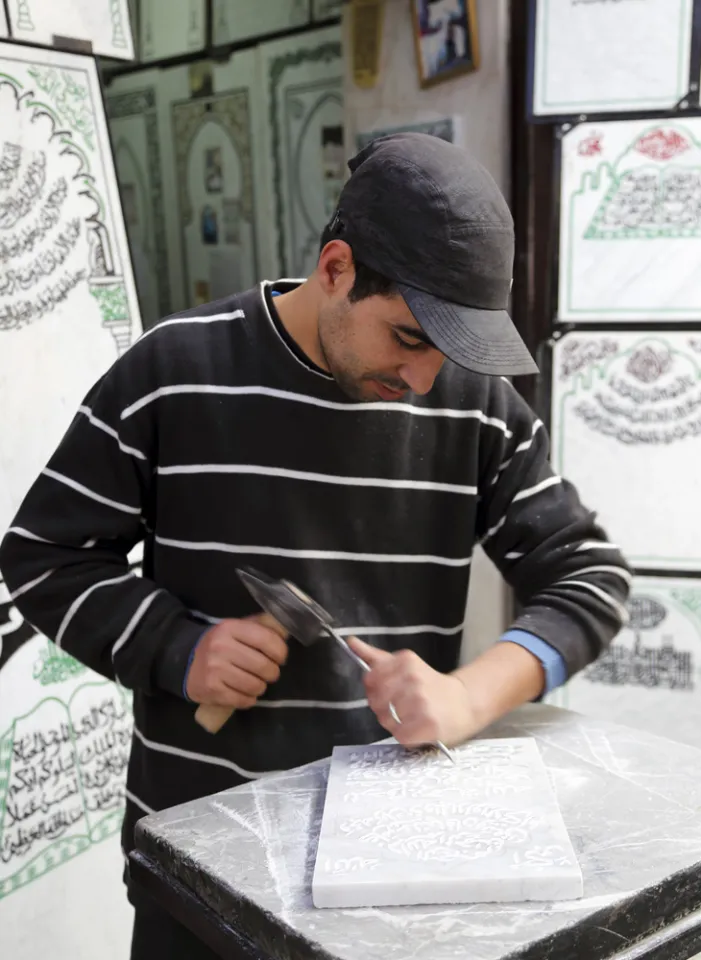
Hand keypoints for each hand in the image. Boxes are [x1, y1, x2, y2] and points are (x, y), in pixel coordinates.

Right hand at [186, 613, 287, 708]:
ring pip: (255, 685)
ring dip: (261, 687)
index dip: (280, 651)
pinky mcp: (212, 690)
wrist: (185, 661)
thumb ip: (259, 627)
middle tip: (269, 673)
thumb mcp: (236, 628)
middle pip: (263, 666)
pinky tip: (245, 693)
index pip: (267, 639)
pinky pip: (243, 700)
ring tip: (256, 683)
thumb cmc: (219, 645)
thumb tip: (285, 632)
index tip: (280, 658)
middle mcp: (221, 648)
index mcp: (230, 628)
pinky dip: (249, 699)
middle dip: (272, 672)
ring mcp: (215, 670)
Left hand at [347, 637, 482, 748]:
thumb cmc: (430, 686)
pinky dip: (406, 736)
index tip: (389, 692)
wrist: (464, 703)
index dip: (375, 690)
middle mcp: (413, 678)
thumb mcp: (404, 665)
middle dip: (383, 709)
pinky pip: (400, 735)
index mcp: (405, 661)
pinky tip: (418, 728)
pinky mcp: (428, 724)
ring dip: (395, 724)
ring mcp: (421, 701)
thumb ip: (375, 657)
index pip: (370, 679)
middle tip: (402, 708)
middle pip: (376, 701)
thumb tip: (351, 642)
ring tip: (412, 717)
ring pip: (386, 719)